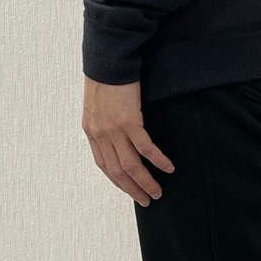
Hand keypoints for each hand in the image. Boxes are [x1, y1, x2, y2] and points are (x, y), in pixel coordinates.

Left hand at [82, 77, 174, 206]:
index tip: (129, 190)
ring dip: (145, 182)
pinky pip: (145, 148)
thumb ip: (104, 122)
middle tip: (147, 200)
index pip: (104, 165)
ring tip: (158, 192)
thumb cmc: (105, 78)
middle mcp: (100, 135)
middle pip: (117, 171)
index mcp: (92, 132)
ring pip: (130, 165)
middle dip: (133, 188)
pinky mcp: (129, 121)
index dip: (117, 181)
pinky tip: (168, 168)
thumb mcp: (98, 104)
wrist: (108, 61)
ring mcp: (114, 130)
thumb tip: (115, 133)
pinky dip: (157, 160)